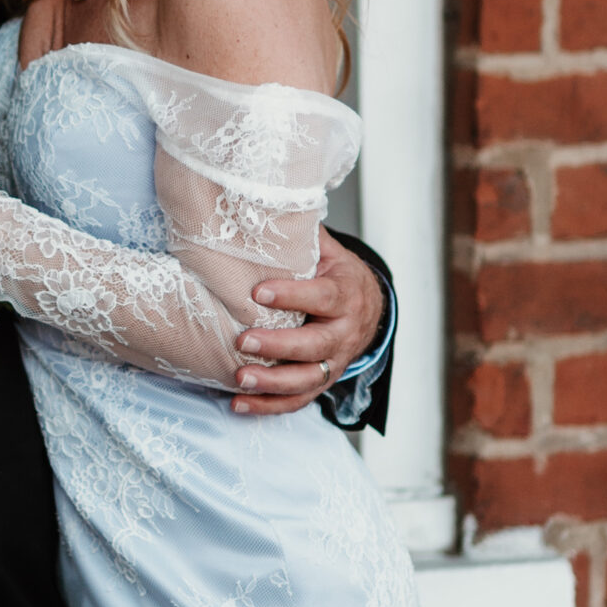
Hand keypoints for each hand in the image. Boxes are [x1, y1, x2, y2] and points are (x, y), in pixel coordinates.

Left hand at [230, 228, 385, 419]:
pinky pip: (298, 400)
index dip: (292, 295)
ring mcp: (335, 361)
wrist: (368, 306)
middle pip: (314, 344)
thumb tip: (263, 200)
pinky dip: (269, 406)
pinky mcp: (322, 381)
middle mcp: (344, 331)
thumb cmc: (335, 273)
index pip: (321, 296)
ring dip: (272, 383)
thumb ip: (300, 234)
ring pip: (307, 379)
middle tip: (243, 341)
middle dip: (278, 346)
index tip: (257, 293)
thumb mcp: (326, 250)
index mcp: (345, 293)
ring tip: (239, 379)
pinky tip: (238, 404)